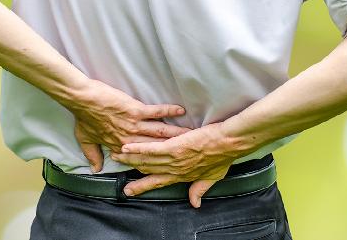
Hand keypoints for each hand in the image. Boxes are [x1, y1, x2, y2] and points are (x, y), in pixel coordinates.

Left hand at [66, 79, 191, 172]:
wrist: (82, 99)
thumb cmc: (83, 118)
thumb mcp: (85, 140)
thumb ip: (92, 156)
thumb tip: (95, 169)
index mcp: (120, 146)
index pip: (142, 157)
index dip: (157, 161)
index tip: (170, 163)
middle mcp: (130, 138)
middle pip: (156, 146)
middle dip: (174, 149)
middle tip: (190, 150)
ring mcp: (134, 125)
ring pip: (160, 131)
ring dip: (176, 133)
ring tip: (191, 135)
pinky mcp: (136, 110)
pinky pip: (156, 111)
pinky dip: (169, 110)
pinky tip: (181, 110)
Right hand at [110, 122, 243, 207]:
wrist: (230, 143)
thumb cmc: (223, 157)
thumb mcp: (212, 177)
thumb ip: (200, 189)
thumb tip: (195, 203)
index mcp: (183, 175)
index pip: (158, 182)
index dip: (143, 186)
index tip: (130, 190)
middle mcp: (176, 170)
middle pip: (149, 171)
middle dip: (131, 170)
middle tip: (117, 168)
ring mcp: (174, 159)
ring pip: (147, 160)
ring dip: (130, 158)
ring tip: (116, 154)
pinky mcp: (175, 148)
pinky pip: (152, 149)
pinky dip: (138, 148)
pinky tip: (127, 146)